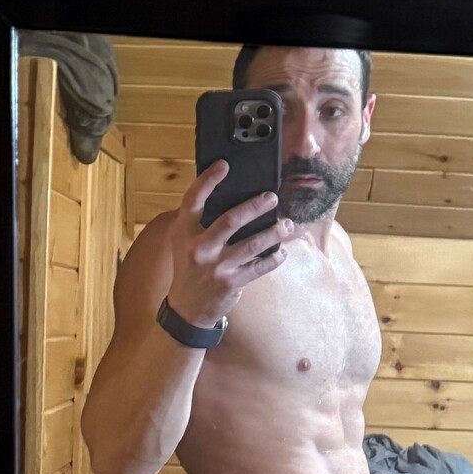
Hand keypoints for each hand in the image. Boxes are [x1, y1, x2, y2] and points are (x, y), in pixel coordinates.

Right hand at [165, 160, 291, 327]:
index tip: (225, 165)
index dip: (208, 180)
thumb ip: (200, 221)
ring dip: (273, 232)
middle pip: (230, 220)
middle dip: (255, 206)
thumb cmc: (190, 268)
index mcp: (185, 231)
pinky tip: (283, 252)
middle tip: (272, 198)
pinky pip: (259, 267)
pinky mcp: (231, 283)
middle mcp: (199, 247)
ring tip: (287, 224)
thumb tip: (229, 195)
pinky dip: (274, 259)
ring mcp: (216, 266)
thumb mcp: (185, 242)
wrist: (188, 308)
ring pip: (251, 244)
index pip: (194, 199)